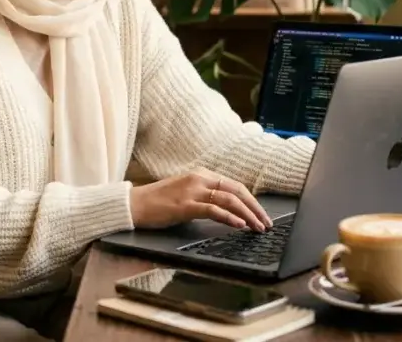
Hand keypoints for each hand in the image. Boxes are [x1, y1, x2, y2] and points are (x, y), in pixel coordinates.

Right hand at [130, 169, 272, 231]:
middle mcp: (199, 179)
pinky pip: (213, 210)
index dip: (251, 200)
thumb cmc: (158, 202)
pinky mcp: (185, 205)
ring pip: (229, 199)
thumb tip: (228, 209)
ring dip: (248, 214)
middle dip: (255, 207)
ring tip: (258, 227)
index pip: (235, 185)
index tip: (262, 214)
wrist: (134, 204)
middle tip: (267, 223)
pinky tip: (239, 225)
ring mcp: (192, 191)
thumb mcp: (186, 193)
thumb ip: (205, 196)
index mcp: (202, 175)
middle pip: (237, 190)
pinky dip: (229, 217)